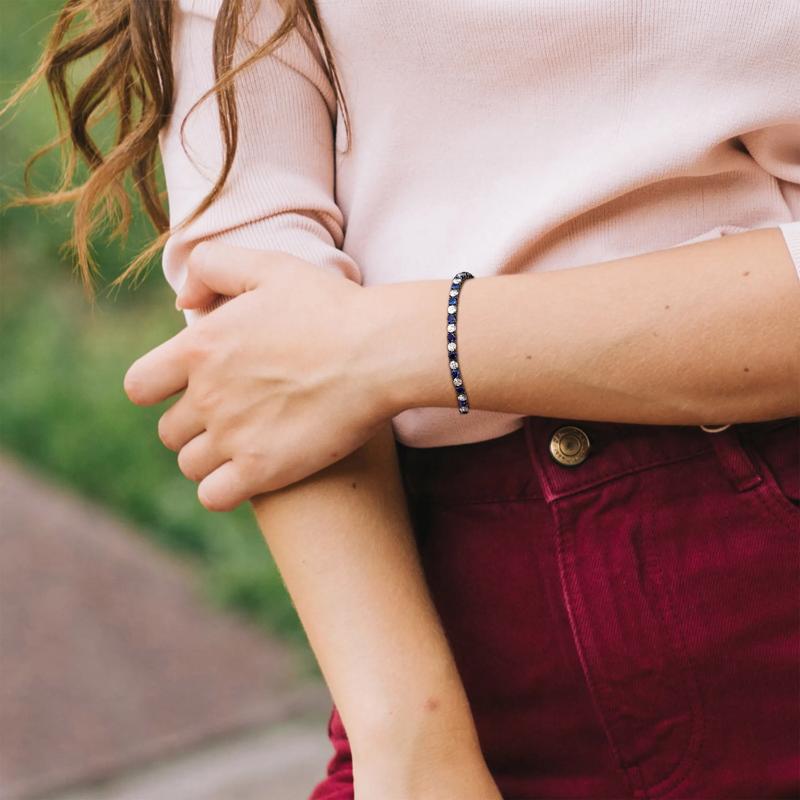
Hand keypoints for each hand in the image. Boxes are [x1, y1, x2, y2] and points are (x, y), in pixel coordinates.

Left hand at [123, 242, 389, 509]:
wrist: (379, 352)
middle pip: (169, 431)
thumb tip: (182, 301)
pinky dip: (223, 489)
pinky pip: (214, 495)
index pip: (139, 386)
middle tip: (233, 414)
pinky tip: (249, 473)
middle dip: (194, 425)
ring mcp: (233, 436)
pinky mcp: (263, 470)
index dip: (159, 389)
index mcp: (199, 348)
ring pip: (190, 464)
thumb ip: (212, 268)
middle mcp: (207, 395)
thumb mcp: (269, 266)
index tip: (189, 387)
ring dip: (210, 457)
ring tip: (244, 443)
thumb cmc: (330, 307)